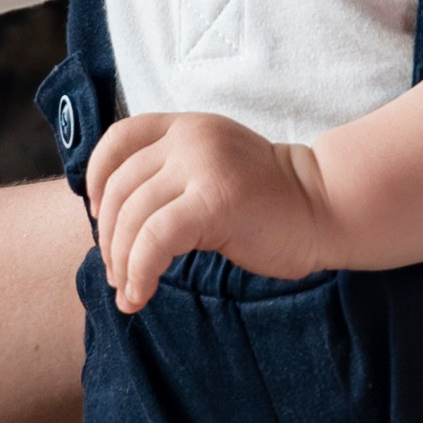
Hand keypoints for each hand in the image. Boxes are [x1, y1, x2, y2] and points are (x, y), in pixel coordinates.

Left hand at [88, 109, 337, 310]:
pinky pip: (155, 240)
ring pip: (133, 217)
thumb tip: (113, 218)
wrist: (325, 209)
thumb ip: (171, 175)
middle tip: (115, 273)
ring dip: (121, 263)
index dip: (97, 178)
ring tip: (128, 292)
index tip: (99, 215)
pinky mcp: (214, 203)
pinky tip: (141, 295)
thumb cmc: (268, 202)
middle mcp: (191, 139)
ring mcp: (203, 167)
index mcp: (187, 127)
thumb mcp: (213, 168)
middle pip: (120, 187)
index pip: (119, 139)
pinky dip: (139, 272)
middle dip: (108, 238)